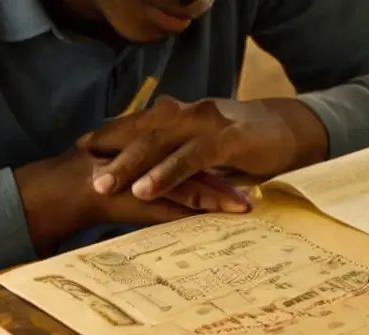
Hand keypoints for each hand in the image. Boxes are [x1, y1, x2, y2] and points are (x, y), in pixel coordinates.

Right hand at [15, 148, 240, 255]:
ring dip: (220, 194)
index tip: (243, 172)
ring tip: (245, 206)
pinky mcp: (140, 189)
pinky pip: (176, 197)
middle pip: (199, 165)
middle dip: (227, 179)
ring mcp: (148, 171)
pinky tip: (220, 215)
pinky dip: (200, 205)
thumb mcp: (126, 179)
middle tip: (255, 190)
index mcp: (151, 148)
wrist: (63, 189)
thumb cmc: (92, 185)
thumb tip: (175, 198)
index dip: (217, 162)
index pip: (190, 152)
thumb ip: (149, 181)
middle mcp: (153, 156)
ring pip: (192, 181)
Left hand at [76, 95, 327, 201]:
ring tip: (106, 184)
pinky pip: (191, 157)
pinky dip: (167, 173)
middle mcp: (187, 112)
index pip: (136, 123)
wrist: (288, 133)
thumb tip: (141, 170)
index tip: (80, 149)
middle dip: (110, 153)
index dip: (108, 135)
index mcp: (177, 114)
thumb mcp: (200, 146)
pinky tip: (147, 188)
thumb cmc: (238, 145)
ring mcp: (206, 123)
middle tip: (85, 174)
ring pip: (160, 142)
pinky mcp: (227, 139)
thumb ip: (175, 152)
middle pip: (141, 133)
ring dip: (130, 165)